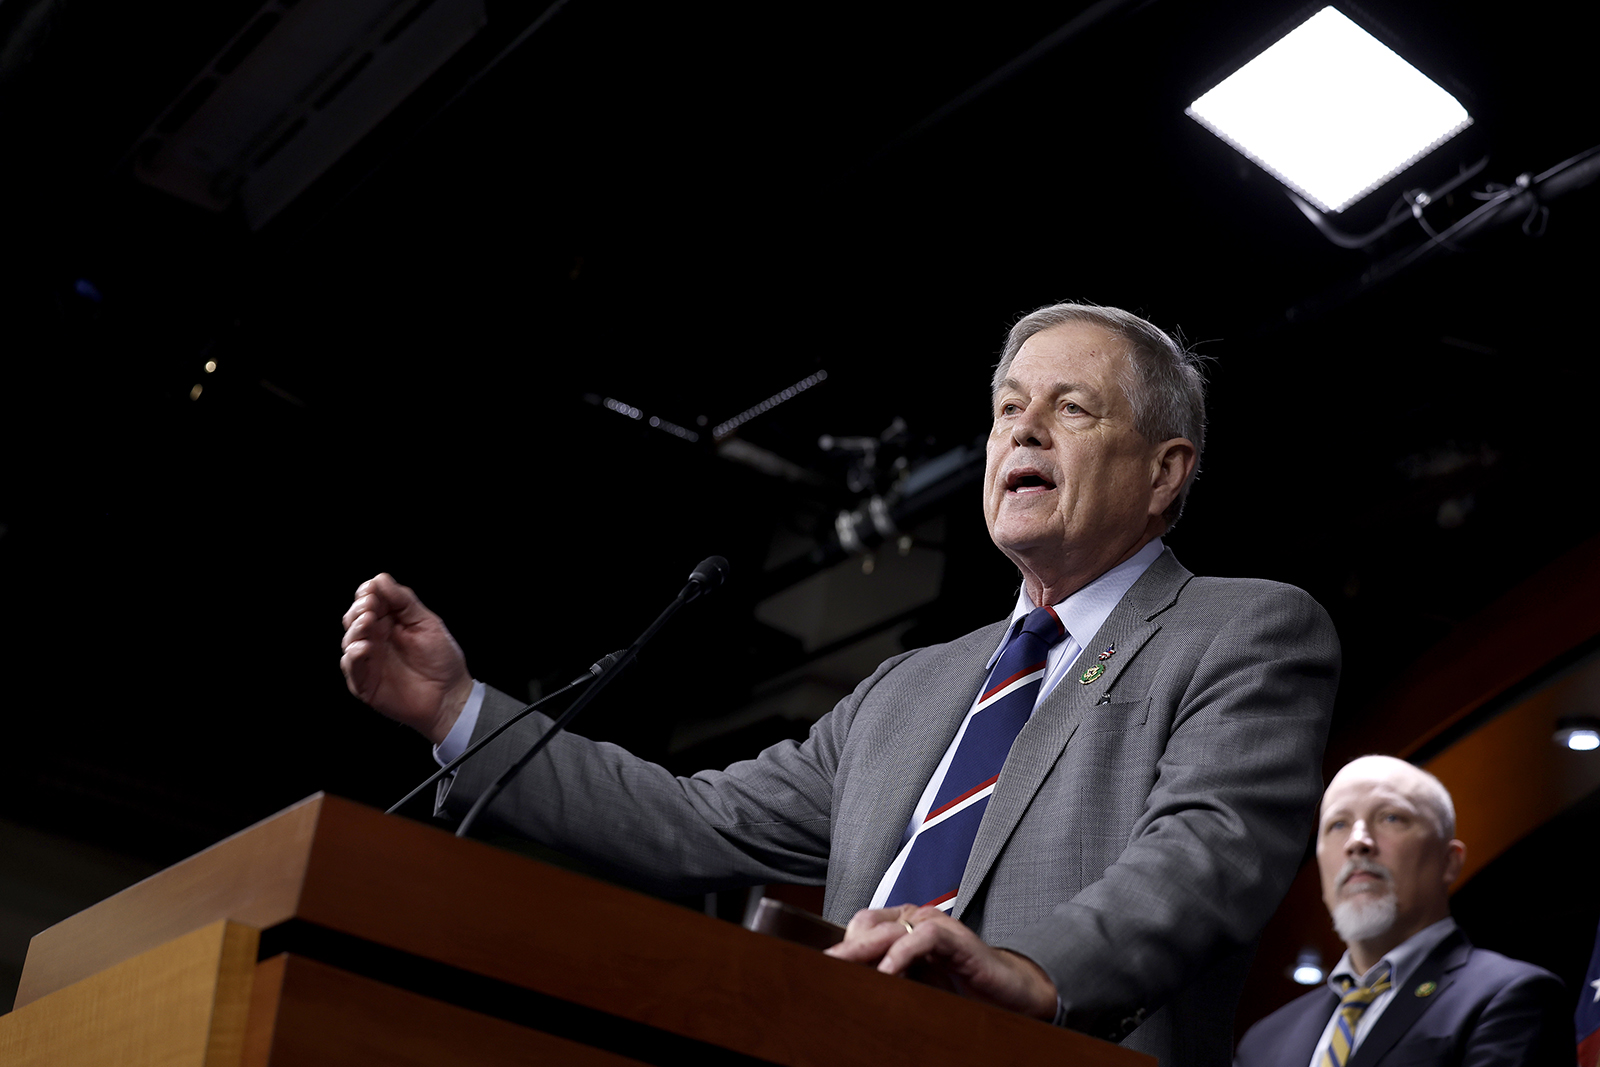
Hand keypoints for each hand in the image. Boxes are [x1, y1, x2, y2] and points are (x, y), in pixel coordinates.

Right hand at [340, 573, 473, 744]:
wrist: (450, 696)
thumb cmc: (442, 659)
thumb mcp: (426, 623)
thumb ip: (404, 601)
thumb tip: (381, 579)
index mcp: (389, 622)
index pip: (369, 601)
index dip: (367, 593)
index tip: (373, 589)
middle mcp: (376, 639)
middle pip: (354, 618)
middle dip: (358, 609)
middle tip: (369, 605)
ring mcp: (369, 660)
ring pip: (349, 640)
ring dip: (355, 629)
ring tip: (368, 621)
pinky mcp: (365, 682)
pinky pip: (351, 667)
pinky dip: (354, 655)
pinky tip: (365, 647)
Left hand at [824, 905, 1057, 1020]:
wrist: (1009, 994)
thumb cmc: (961, 989)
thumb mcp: (915, 985)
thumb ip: (887, 980)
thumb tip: (850, 992)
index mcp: (903, 927)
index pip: (862, 925)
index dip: (843, 944)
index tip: (821, 967)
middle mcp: (917, 919)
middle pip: (870, 925)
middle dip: (845, 948)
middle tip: (824, 967)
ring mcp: (936, 925)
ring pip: (892, 928)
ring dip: (865, 950)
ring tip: (845, 970)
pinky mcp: (956, 938)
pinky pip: (923, 938)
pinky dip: (902, 954)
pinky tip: (888, 974)